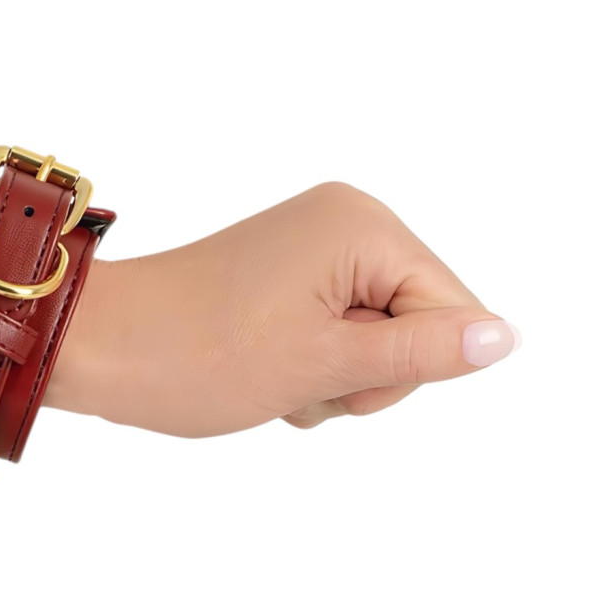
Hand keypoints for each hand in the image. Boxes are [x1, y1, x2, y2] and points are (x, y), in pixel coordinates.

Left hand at [53, 181, 518, 435]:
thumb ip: (420, 353)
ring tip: (274, 379)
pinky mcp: (288, 279)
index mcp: (363, 228)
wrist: (102, 351)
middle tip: (300, 381)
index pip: (448, 310)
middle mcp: (345, 224)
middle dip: (365, 377)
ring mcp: (314, 251)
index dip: (403, 370)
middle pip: (415, 325)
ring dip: (333, 383)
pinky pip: (334, 339)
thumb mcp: (322, 365)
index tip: (337, 378)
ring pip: (372, 343)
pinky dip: (309, 372)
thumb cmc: (198, 355)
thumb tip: (504, 338)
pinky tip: (266, 376)